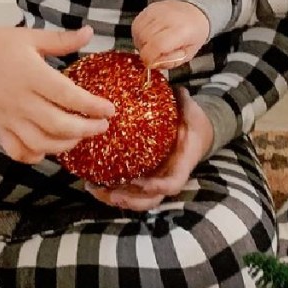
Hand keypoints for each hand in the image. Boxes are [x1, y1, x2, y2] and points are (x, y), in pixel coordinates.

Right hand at [0, 24, 115, 163]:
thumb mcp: (30, 37)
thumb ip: (62, 40)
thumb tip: (89, 33)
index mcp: (31, 75)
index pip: (68, 96)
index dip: (92, 106)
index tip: (110, 109)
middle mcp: (20, 100)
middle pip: (58, 125)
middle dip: (86, 129)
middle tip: (103, 126)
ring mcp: (7, 117)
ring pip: (40, 143)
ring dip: (66, 144)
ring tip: (81, 136)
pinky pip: (17, 151)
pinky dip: (35, 155)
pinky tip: (49, 148)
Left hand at [87, 86, 213, 210]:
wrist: (196, 134)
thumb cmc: (193, 122)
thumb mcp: (192, 112)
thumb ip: (184, 102)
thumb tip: (174, 87)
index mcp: (182, 165)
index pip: (171, 184)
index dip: (155, 187)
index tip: (138, 181)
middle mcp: (167, 177)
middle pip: (149, 200)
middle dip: (129, 200)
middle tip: (108, 192)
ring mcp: (155, 180)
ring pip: (136, 200)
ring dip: (114, 198)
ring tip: (92, 187)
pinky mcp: (144, 178)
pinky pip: (128, 190)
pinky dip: (110, 191)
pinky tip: (91, 182)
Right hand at [132, 0, 209, 68]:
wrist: (195, 12)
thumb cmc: (193, 33)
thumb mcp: (188, 54)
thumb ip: (171, 62)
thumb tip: (154, 63)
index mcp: (182, 30)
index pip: (158, 45)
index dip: (150, 58)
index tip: (151, 63)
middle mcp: (168, 18)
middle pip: (145, 39)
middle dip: (146, 51)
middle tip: (154, 54)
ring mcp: (157, 11)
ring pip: (138, 32)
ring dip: (141, 43)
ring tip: (152, 45)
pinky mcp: (149, 8)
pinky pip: (136, 25)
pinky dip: (139, 34)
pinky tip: (148, 37)